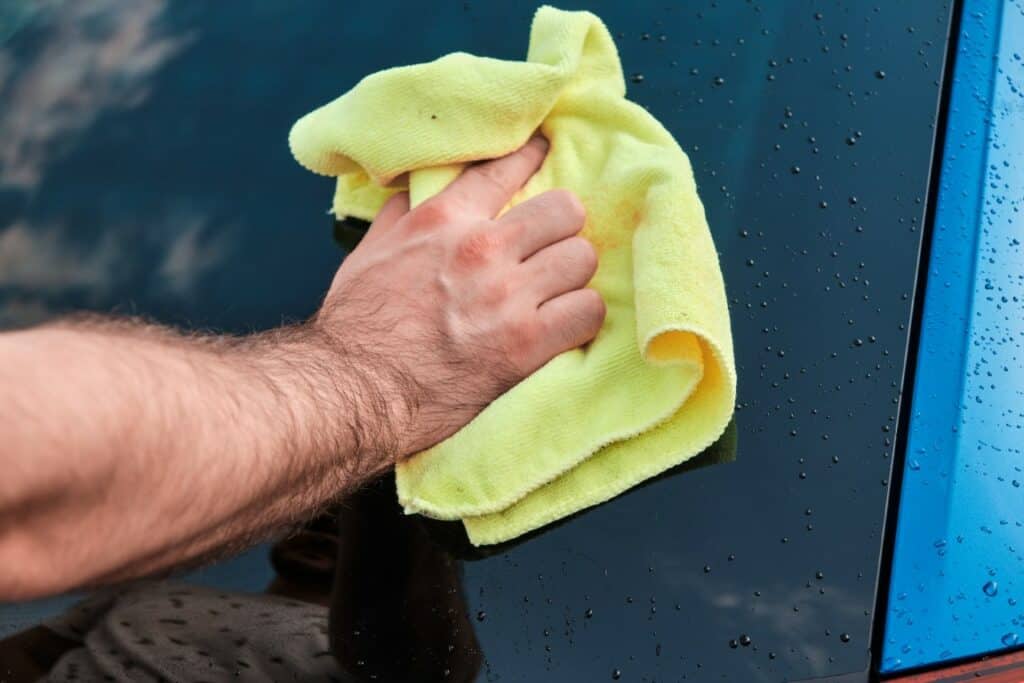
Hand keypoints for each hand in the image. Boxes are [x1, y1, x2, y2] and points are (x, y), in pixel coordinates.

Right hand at [314, 136, 603, 459]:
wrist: (354, 389)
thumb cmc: (356, 324)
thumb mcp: (368, 253)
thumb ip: (401, 216)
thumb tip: (417, 190)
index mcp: (442, 220)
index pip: (506, 168)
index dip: (534, 156)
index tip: (545, 151)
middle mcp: (481, 248)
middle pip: (565, 211)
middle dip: (561, 230)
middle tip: (549, 250)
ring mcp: (508, 296)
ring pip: (582, 259)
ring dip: (572, 277)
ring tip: (557, 292)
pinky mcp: (527, 343)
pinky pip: (588, 311)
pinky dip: (580, 318)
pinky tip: (564, 325)